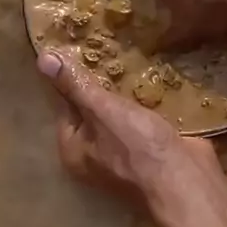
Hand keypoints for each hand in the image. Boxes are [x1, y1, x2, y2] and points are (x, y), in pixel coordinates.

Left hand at [37, 48, 220, 211]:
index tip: (82, 48)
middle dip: (103, 82)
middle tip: (109, 45)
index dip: (73, 77)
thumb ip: (74, 85)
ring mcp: (124, 155)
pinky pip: (142, 120)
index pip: (65, 105)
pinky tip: (152, 78)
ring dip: (126, 91)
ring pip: (119, 114)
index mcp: (73, 150)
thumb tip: (42, 58)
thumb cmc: (136, 147)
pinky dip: (146, 102)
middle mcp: (94, 156)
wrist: (185, 181)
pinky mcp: (151, 151)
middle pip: (93, 110)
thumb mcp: (101, 110)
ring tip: (130, 54)